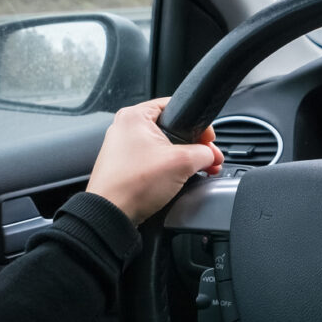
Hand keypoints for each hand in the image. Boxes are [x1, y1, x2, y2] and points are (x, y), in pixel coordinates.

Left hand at [86, 97, 223, 223]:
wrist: (111, 214)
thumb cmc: (133, 184)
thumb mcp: (182, 162)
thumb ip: (203, 153)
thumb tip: (210, 155)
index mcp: (135, 116)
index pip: (176, 107)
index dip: (198, 124)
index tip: (209, 139)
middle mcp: (126, 128)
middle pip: (172, 128)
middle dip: (195, 145)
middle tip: (209, 158)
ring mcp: (123, 148)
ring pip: (164, 146)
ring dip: (185, 158)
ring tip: (200, 170)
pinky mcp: (124, 166)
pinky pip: (154, 160)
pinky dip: (170, 167)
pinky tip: (182, 177)